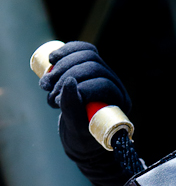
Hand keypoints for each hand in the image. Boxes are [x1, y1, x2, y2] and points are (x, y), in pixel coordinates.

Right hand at [39, 41, 130, 164]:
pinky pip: (82, 49)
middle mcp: (115, 83)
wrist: (79, 134)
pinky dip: (67, 50)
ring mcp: (104, 72)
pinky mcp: (90, 66)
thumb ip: (73, 109)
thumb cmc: (82, 136)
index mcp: (120, 100)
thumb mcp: (76, 127)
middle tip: (46, 89)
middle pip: (93, 66)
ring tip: (45, 83)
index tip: (57, 100)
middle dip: (66, 74)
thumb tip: (69, 82)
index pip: (104, 84)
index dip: (80, 87)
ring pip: (87, 55)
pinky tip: (52, 58)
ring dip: (61, 64)